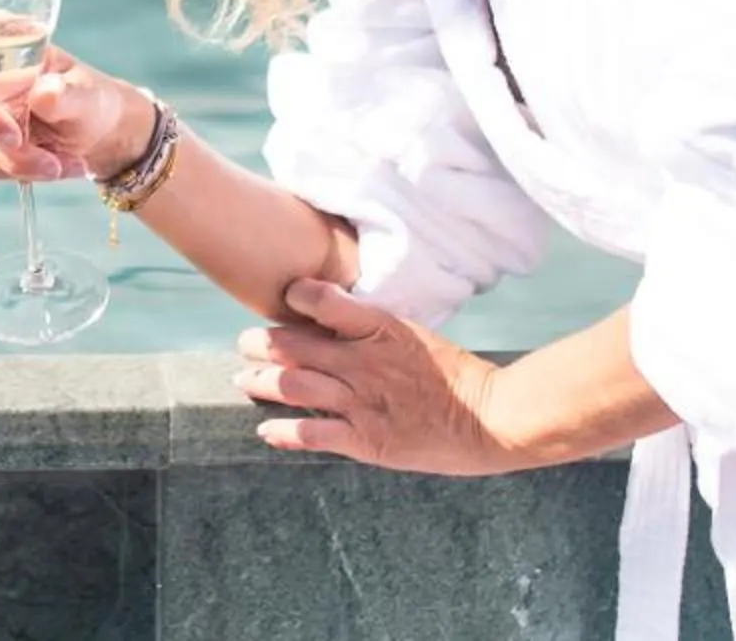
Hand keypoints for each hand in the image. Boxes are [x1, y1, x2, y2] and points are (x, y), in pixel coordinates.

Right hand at [0, 43, 152, 183]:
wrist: (95, 130)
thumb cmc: (90, 101)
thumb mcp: (88, 95)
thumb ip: (65, 94)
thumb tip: (43, 93)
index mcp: (4, 49)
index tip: (14, 137)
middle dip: (14, 151)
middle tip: (53, 166)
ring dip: (27, 165)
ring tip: (67, 164)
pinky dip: (25, 172)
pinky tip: (54, 166)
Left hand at [235, 278, 517, 476]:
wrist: (492, 418)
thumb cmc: (459, 376)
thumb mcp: (416, 335)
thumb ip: (377, 328)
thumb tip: (343, 316)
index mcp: (380, 328)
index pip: (322, 300)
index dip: (296, 296)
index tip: (282, 297)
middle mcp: (362, 362)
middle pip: (295, 345)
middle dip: (262, 342)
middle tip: (244, 341)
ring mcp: (361, 401)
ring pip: (293, 386)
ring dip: (262, 381)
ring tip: (243, 378)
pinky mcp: (366, 439)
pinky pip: (312, 433)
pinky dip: (283, 431)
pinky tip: (265, 429)